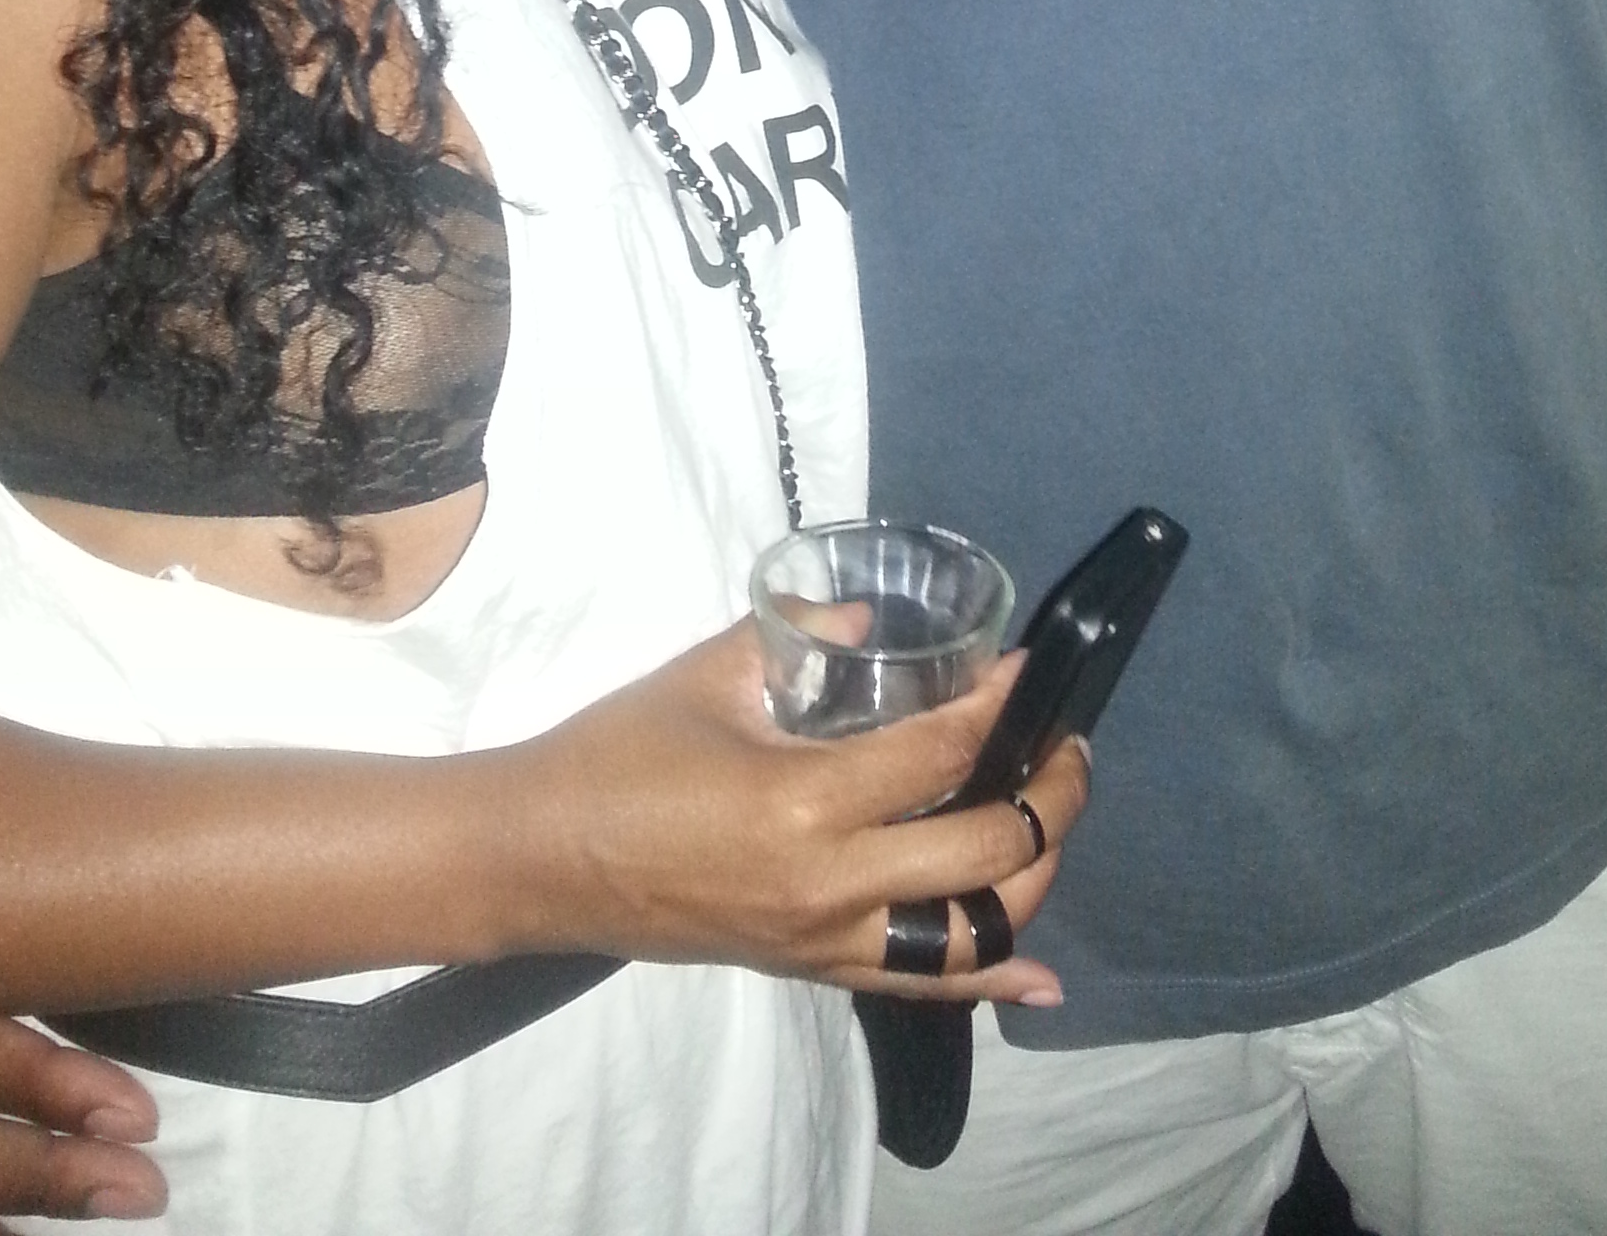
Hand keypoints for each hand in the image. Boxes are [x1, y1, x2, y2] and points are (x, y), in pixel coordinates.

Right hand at [513, 619, 1087, 1002]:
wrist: (542, 858)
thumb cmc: (620, 754)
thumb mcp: (709, 672)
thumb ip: (802, 637)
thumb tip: (872, 621)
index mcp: (804, 801)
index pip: (937, 756)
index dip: (995, 709)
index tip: (1026, 673)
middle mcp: (830, 886)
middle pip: (983, 853)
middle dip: (1048, 798)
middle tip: (1063, 746)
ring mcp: (824, 941)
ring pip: (970, 935)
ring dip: (1031, 878)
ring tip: (1052, 820)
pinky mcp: (811, 970)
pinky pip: (919, 986)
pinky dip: (990, 980)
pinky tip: (1041, 976)